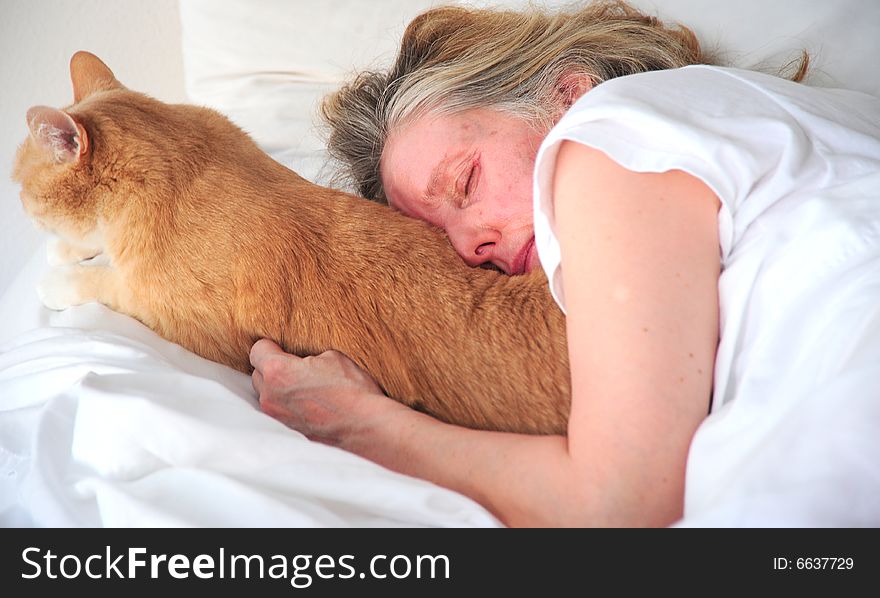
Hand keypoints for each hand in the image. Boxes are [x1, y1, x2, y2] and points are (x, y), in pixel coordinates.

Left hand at [249, 339, 410, 449]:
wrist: (366, 426)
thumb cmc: (351, 390)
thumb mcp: (332, 357)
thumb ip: (306, 358)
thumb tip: (302, 363)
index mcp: (277, 371)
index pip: (257, 350)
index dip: (271, 346)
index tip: (282, 348)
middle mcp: (269, 396)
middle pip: (258, 375)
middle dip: (273, 369)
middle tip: (297, 369)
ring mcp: (276, 417)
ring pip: (267, 396)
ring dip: (279, 390)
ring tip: (305, 389)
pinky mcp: (286, 432)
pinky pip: (279, 413)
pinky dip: (289, 407)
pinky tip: (310, 406)